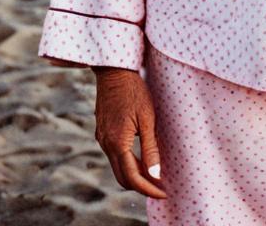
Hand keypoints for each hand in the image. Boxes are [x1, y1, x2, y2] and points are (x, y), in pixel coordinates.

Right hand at [93, 67, 166, 199]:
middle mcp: (106, 144)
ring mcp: (101, 138)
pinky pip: (114, 155)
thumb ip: (150, 147)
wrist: (114, 71)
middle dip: (141, 186)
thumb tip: (155, 174)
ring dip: (134, 174)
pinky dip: (127, 162)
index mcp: (117, 143)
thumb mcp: (147, 118)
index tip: (163, 193)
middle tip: (160, 187)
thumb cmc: (134, 91)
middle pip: (122, 177)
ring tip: (154, 174)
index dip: (148, 188)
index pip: (132, 177)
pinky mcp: (102, 131)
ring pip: (117, 167)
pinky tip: (141, 158)